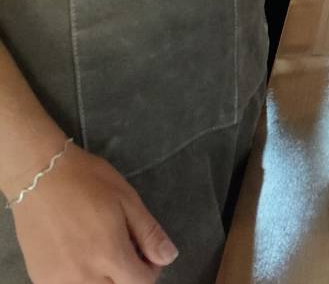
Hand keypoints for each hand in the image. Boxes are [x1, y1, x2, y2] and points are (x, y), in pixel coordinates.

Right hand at [11, 144, 177, 282]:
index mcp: (109, 254)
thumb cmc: (86, 181)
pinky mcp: (42, 281)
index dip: (151, 270)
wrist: (38, 177)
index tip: (147, 254)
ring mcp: (60, 282)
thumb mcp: (126, 199)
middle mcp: (84, 276)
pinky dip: (82, 280)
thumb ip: (148, 232)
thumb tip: (168, 257)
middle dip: (128, 277)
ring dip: (105, 280)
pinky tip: (80, 258)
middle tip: (125, 252)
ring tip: (103, 256)